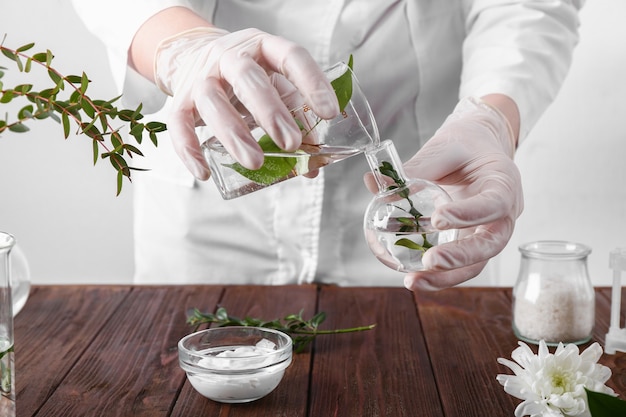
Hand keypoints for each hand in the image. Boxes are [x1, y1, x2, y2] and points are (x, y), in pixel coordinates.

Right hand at [154, 27, 339, 179]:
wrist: (192, 55)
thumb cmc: (245, 77)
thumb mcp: (275, 84)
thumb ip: (296, 118)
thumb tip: (314, 166)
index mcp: (262, 47)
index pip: (291, 56)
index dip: (312, 83)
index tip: (329, 113)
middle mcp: (229, 57)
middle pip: (248, 78)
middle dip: (271, 112)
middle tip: (291, 143)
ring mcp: (200, 77)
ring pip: (213, 102)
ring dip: (234, 134)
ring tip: (256, 162)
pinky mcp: (179, 99)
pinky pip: (178, 124)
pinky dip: (189, 150)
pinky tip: (204, 173)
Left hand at [401, 96, 522, 289]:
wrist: (479, 148)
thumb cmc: (464, 146)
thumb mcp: (442, 150)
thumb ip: (414, 168)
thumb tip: (373, 183)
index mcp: (504, 182)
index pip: (494, 203)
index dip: (469, 214)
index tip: (438, 219)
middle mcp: (504, 214)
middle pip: (491, 244)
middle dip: (460, 257)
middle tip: (430, 261)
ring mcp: (491, 232)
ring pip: (478, 263)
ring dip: (446, 277)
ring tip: (414, 282)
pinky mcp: (474, 243)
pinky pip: (461, 265)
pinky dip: (440, 276)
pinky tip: (414, 279)